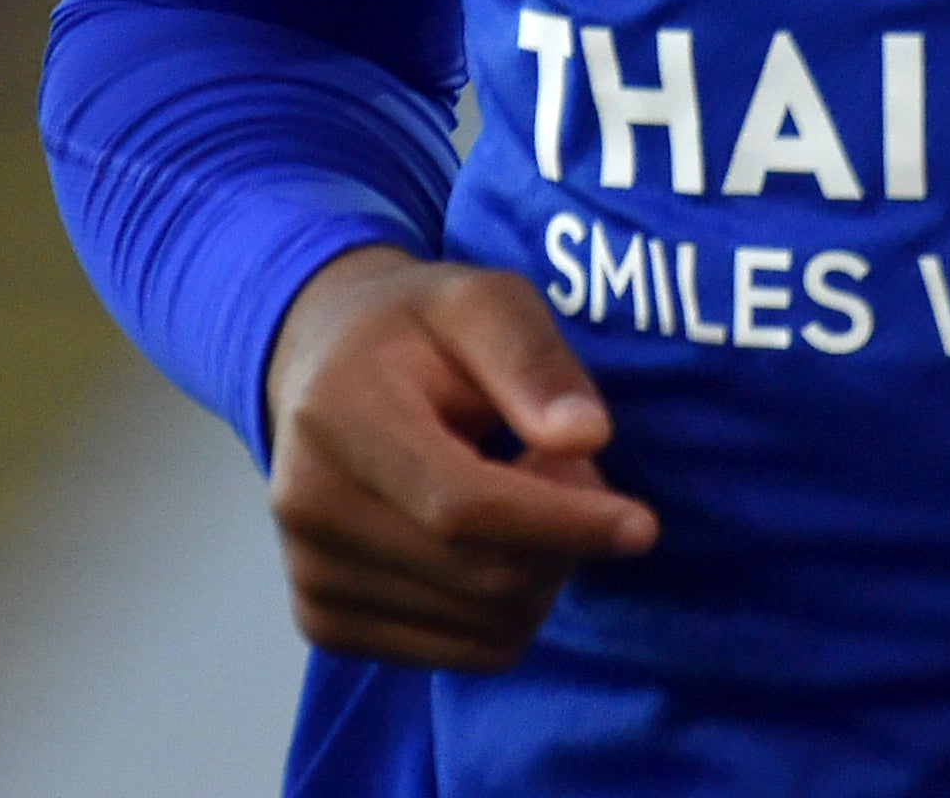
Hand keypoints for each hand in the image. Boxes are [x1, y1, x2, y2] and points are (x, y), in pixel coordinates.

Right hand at [259, 243, 657, 669]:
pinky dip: (506, 608)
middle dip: (561, 536)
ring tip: (520, 493)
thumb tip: (587, 436)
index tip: (641, 524)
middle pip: (480, 575)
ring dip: (540, 572)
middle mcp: (308, 508)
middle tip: (567, 467)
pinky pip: (463, 651)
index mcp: (338, 415)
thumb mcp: (481, 299)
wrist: (320, 371)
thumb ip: (532, 359)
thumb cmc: (415, 330)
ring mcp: (310, 576)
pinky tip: (487, 541)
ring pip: (483, 626)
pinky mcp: (325, 624)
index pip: (462, 506)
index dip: (561, 522)